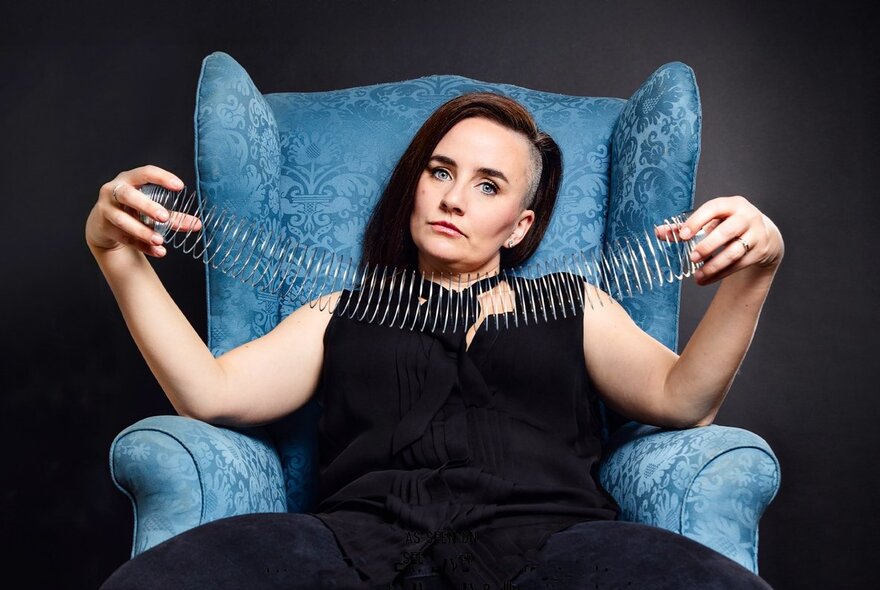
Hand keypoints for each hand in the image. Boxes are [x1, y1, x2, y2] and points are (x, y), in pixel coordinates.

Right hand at [85, 165, 200, 257]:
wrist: (102, 224)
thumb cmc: (132, 209)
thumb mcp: (150, 207)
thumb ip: (173, 215)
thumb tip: (197, 224)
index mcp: (128, 179)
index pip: (144, 173)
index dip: (162, 178)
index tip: (179, 186)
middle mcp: (113, 191)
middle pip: (128, 195)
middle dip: (147, 206)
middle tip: (164, 217)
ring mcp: (106, 209)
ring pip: (123, 220)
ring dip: (143, 231)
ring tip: (160, 240)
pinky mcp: (104, 227)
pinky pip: (124, 238)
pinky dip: (142, 246)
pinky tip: (158, 251)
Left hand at [655, 195, 783, 285]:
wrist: (762, 234)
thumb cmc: (728, 224)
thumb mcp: (711, 221)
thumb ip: (685, 227)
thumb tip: (658, 232)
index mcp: (732, 204)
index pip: (714, 208)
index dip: (697, 220)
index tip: (683, 236)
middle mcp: (747, 216)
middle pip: (727, 231)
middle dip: (708, 246)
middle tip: (692, 258)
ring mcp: (756, 234)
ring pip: (734, 252)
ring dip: (714, 265)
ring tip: (697, 276)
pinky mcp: (759, 251)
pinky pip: (739, 265)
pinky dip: (721, 273)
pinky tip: (706, 279)